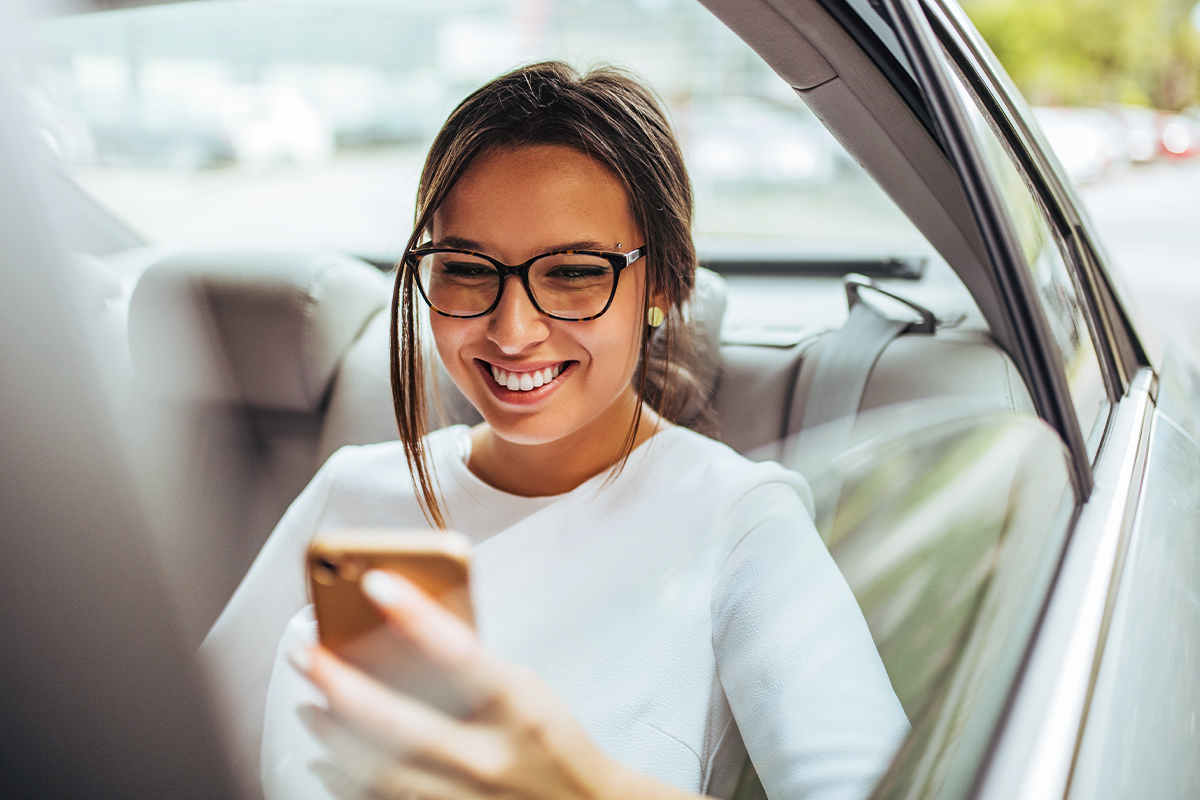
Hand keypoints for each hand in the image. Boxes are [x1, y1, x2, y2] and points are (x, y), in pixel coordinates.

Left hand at [290, 570, 699, 799]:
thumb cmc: (550, 742)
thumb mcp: (526, 690)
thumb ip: (473, 667)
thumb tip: (404, 633)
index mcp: (518, 708)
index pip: (459, 653)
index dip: (414, 615)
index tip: (375, 583)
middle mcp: (490, 757)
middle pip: (399, 721)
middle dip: (341, 684)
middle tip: (308, 654)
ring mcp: (468, 798)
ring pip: (380, 769)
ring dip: (334, 733)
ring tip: (310, 701)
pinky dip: (346, 779)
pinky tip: (326, 756)